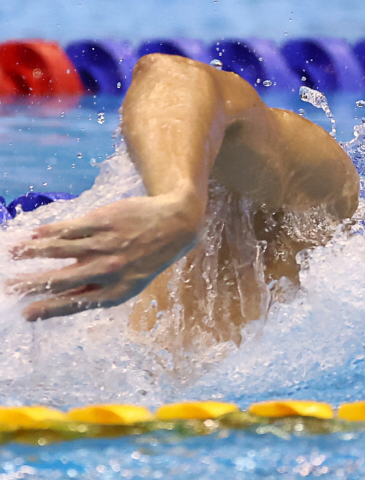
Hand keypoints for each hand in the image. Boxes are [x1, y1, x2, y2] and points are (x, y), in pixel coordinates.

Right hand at [7, 194, 201, 320]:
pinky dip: (49, 231)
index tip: (25, 313)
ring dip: (31, 252)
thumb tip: (54, 301)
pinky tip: (34, 234)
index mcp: (116, 291)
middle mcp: (109, 269)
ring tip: (12, 253)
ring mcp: (106, 243)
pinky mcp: (104, 221)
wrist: (176, 224)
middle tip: (7, 286)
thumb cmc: (147, 257)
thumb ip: (95, 290)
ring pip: (59, 248)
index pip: (75, 303)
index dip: (48, 309)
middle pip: (61, 278)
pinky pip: (69, 228)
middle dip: (30, 283)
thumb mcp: (129, 282)